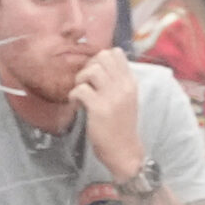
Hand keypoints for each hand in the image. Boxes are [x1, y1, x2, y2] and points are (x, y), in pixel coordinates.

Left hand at [70, 47, 146, 181]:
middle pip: (103, 57)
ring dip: (80, 79)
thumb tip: (98, 68)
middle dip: (88, 66)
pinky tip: (76, 104)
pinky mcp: (99, 109)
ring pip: (92, 70)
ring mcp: (112, 97)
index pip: (116, 53)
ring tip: (80, 92)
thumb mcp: (125, 99)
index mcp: (130, 82)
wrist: (124, 151)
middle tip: (84, 82)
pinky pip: (81, 89)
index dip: (99, 59)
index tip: (93, 74)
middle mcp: (123, 86)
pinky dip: (73, 95)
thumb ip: (116, 83)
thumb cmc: (121, 126)